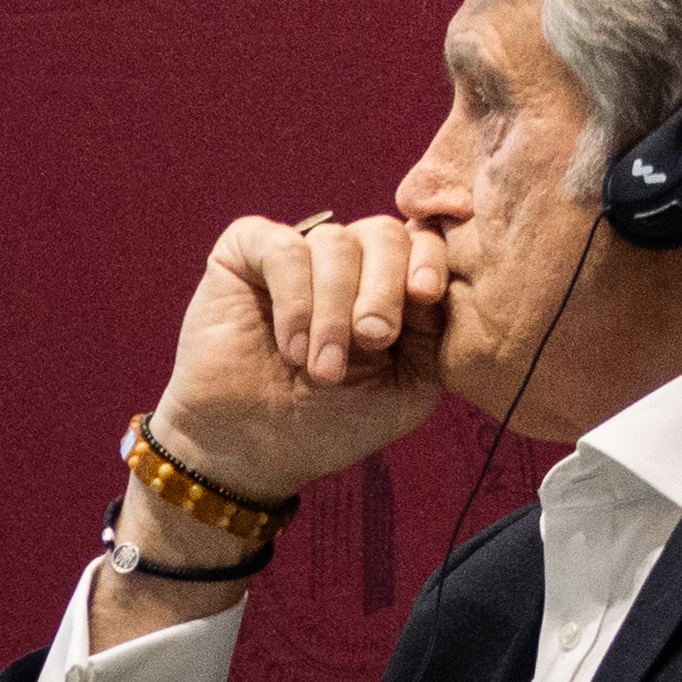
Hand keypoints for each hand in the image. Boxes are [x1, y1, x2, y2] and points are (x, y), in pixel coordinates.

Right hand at [145, 207, 453, 511]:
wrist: (254, 448)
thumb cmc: (332, 422)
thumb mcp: (408, 387)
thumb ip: (434, 333)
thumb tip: (435, 283)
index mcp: (388, 284)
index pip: (422, 242)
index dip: (429, 259)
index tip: (424, 296)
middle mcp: (346, 261)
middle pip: (384, 233)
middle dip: (383, 288)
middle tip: (372, 338)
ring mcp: (296, 252)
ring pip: (334, 243)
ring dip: (333, 311)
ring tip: (322, 369)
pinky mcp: (246, 252)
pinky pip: (283, 248)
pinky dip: (294, 300)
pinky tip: (291, 347)